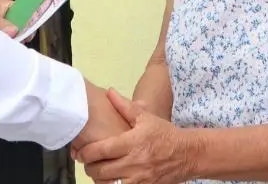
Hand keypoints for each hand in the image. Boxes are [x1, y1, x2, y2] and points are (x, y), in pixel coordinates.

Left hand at [77, 88, 194, 183]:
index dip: (86, 153)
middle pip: (101, 170)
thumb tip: (109, 92)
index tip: (80, 152)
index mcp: (132, 142)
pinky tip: (110, 180)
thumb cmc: (164, 134)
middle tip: (87, 161)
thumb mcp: (146, 117)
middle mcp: (134, 162)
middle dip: (89, 167)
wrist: (188, 154)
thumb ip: (125, 106)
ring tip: (97, 171)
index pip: (102, 150)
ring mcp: (139, 179)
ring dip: (99, 179)